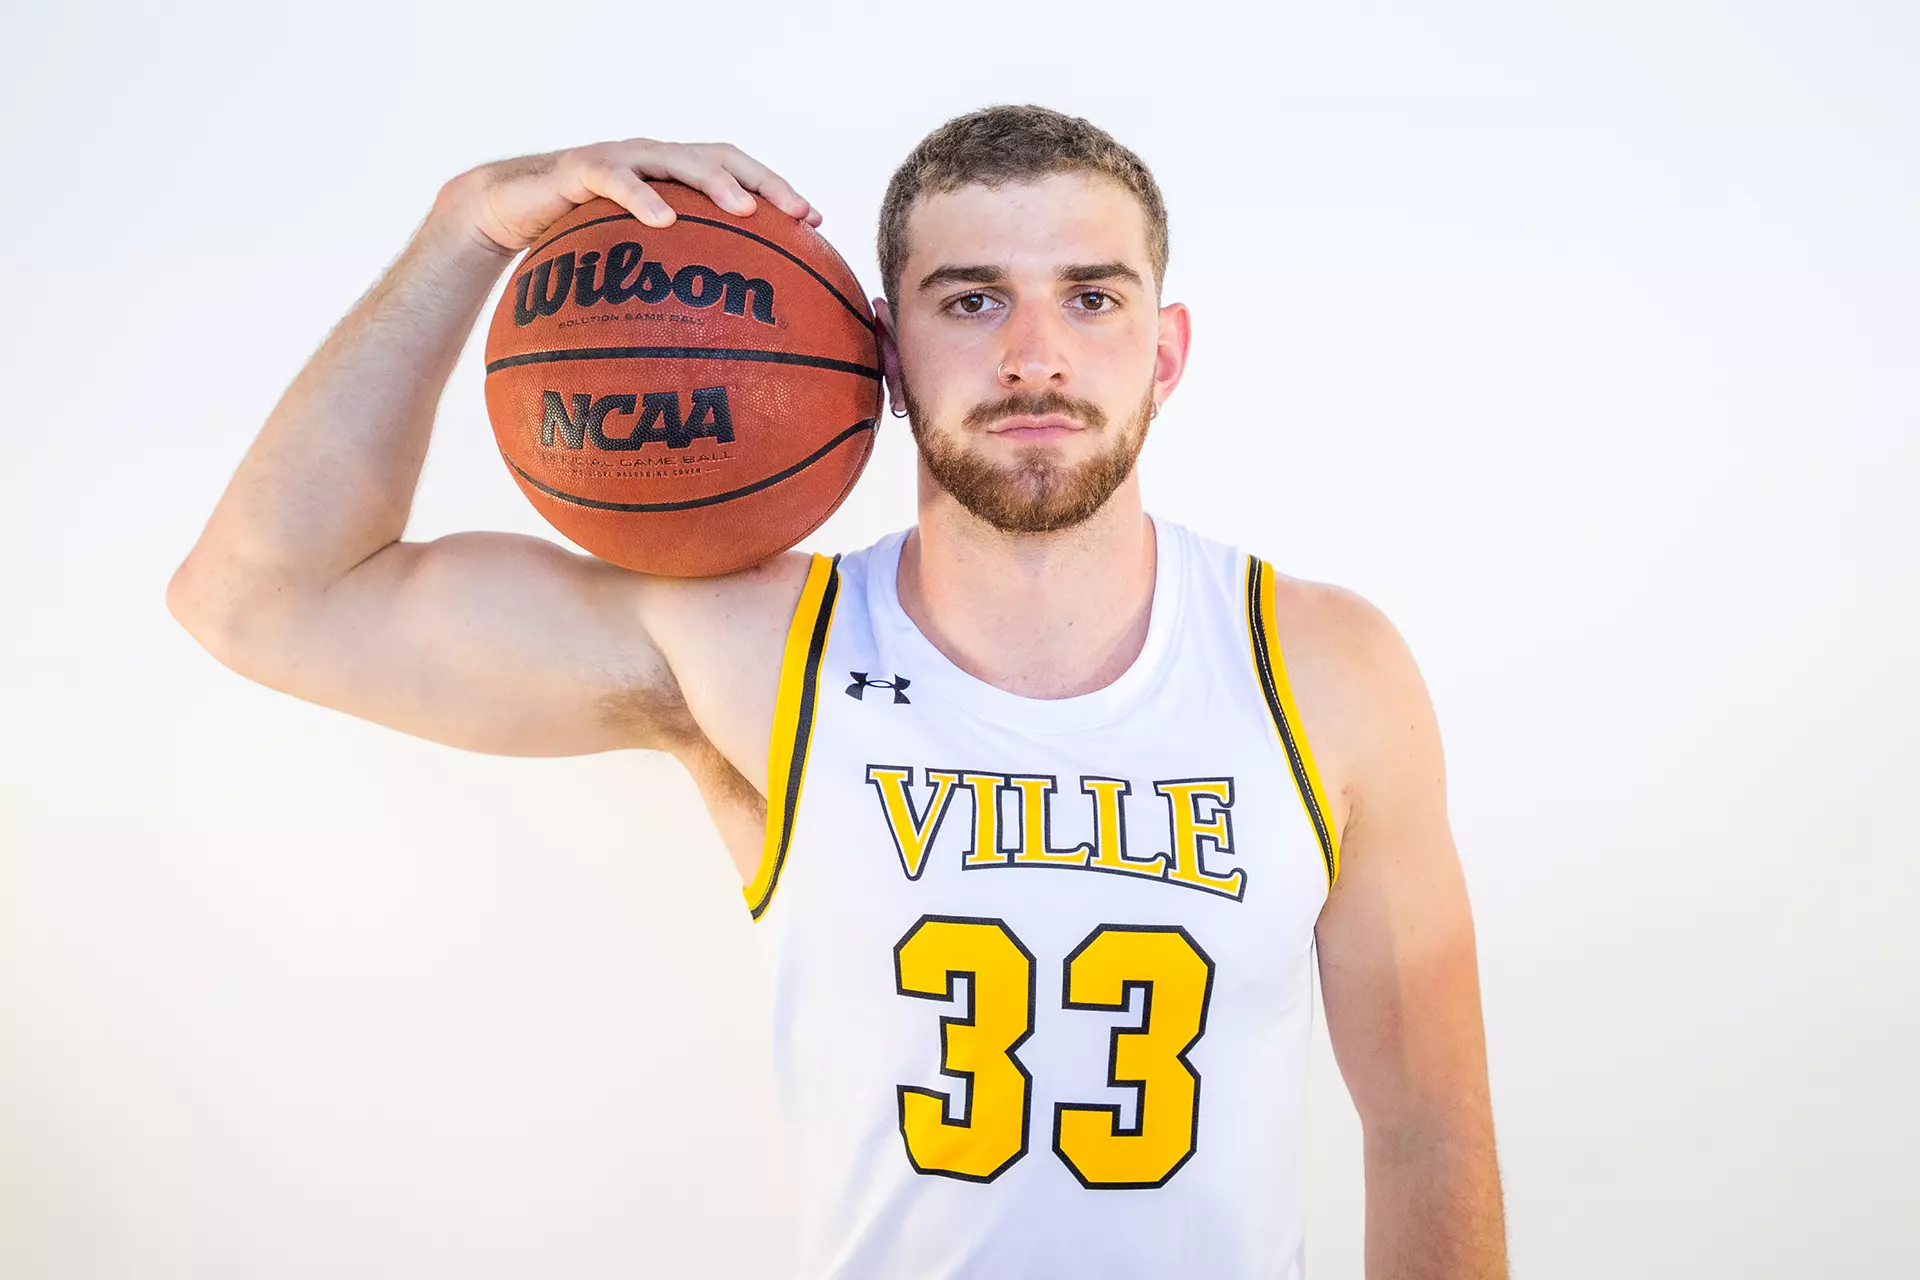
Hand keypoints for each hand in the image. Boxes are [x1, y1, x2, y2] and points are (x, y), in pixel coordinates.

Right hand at [439, 138, 821, 256]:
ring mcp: (621, 158)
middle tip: (797, 214)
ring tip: (744, 208)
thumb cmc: (575, 247)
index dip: (778, 193)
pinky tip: (663, 221)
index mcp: (675, 180)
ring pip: (676, 159)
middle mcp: (655, 161)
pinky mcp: (581, 166)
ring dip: (715, 181)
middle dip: (764, 182)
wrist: (506, 209)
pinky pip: (615, 179)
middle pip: (721, 157)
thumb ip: (667, 292)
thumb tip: (713, 355)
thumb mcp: (629, 271)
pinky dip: (642, 197)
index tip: (816, 225)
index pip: (738, 176)